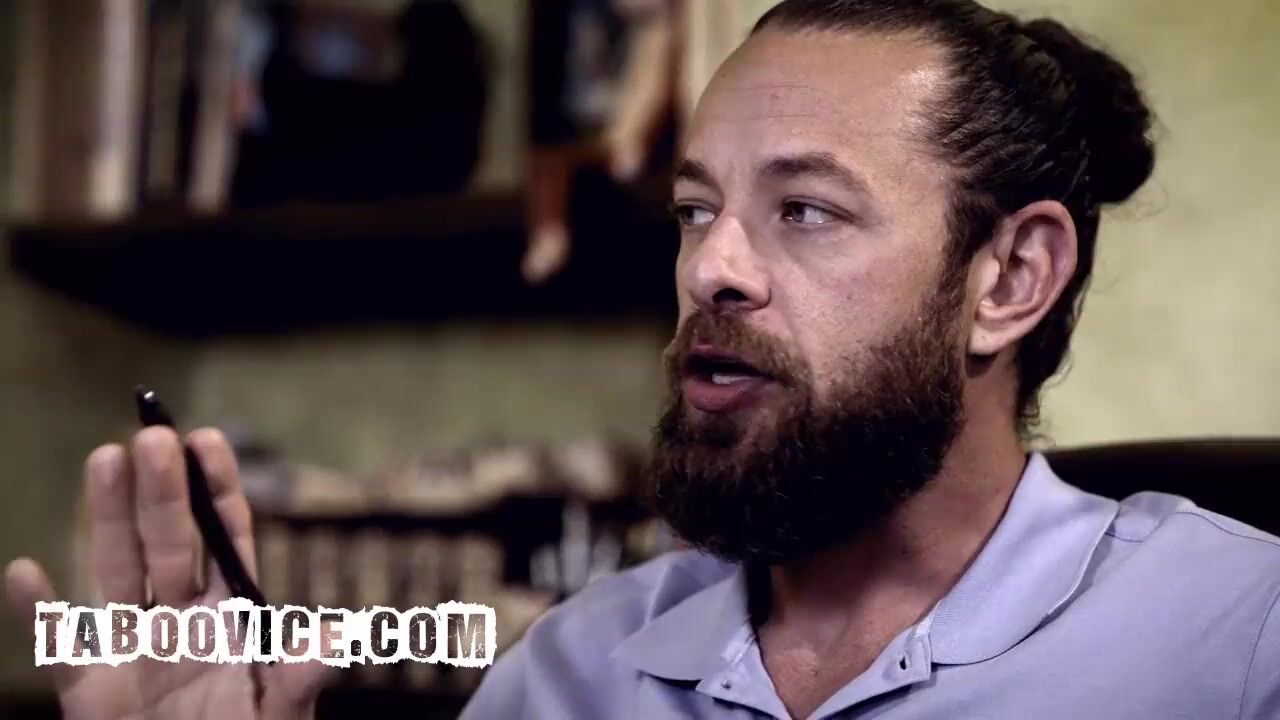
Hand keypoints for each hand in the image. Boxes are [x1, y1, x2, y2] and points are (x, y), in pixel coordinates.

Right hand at [5, 427, 332, 718]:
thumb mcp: (280, 712)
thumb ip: (300, 675)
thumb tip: (338, 635)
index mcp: (232, 617)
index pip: (224, 538)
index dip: (215, 489)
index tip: (204, 439)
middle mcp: (182, 620)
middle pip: (169, 543)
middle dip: (162, 491)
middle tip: (152, 436)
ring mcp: (136, 650)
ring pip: (117, 572)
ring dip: (109, 520)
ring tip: (103, 458)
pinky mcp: (93, 691)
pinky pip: (61, 648)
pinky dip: (38, 613)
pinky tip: (24, 572)